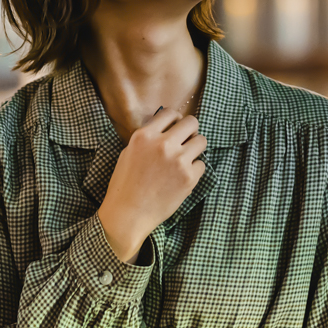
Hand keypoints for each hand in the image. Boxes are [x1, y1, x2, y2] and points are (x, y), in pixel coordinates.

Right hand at [96, 107, 206, 261]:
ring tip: (186, 159)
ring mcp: (178, 160)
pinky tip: (182, 177)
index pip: (171, 113)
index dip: (175, 120)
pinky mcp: (188, 177)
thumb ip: (149, 138)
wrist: (128, 215)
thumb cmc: (125, 185)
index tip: (175, 129)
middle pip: (192, 122)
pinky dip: (194, 170)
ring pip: (202, 141)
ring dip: (195, 148)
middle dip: (190, 131)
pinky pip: (201, 164)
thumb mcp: (130, 152)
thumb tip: (167, 127)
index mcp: (145, 135)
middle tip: (186, 141)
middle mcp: (163, 144)